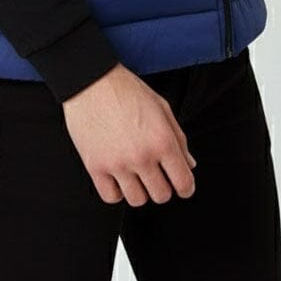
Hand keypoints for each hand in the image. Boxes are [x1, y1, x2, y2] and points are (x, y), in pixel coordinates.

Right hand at [61, 62, 196, 206]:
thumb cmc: (126, 90)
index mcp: (162, 140)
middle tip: (156, 174)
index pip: (183, 183)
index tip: (182, 186)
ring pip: (137, 200)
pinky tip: (118, 177)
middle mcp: (142, 156)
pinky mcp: (95, 167)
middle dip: (162, 186)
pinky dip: (117, 191)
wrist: (90, 80)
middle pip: (161, 195)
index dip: (186, 187)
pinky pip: (111, 197)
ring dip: (140, 190)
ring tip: (135, 174)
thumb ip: (179, 138)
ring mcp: (117, 164)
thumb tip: (189, 165)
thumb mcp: (161, 107)